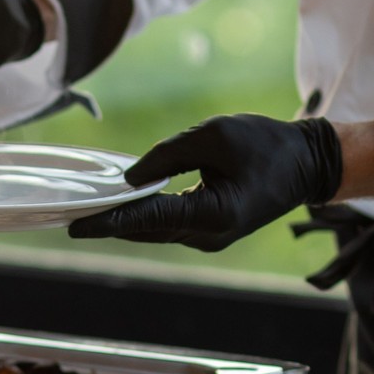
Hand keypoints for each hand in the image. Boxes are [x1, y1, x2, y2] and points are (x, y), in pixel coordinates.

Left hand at [68, 114, 342, 250]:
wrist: (306, 164)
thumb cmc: (266, 144)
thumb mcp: (213, 135)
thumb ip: (168, 154)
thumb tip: (130, 178)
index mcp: (212, 214)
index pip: (148, 218)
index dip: (109, 220)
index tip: (75, 226)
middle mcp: (208, 236)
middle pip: (146, 230)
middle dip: (108, 222)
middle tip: (66, 215)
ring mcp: (209, 238)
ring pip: (155, 230)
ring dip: (123, 220)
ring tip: (85, 208)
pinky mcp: (209, 230)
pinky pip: (168, 225)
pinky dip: (144, 215)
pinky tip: (121, 203)